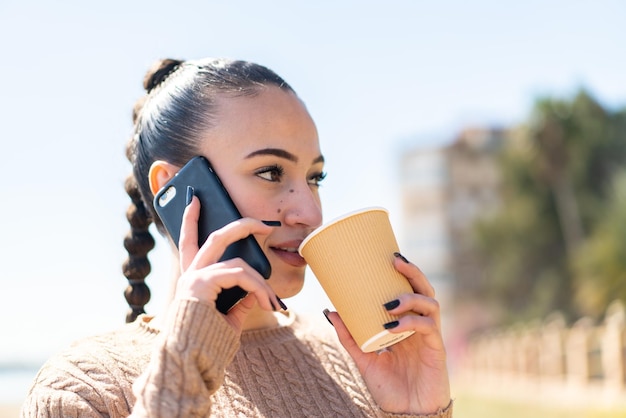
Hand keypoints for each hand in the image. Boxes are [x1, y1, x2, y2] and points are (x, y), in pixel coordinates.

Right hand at [174, 196, 280, 332]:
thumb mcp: (227, 318)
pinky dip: (258, 288)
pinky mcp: (201, 284)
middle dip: (241, 225)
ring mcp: (194, 277)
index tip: (195, 201)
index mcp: (193, 280)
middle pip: (215, 237)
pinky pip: (239, 275)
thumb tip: (254, 292)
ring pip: (236, 260)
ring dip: (261, 281)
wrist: (189, 363)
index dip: (191, 220)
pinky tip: (267, 304)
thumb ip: (238, 301)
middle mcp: (190, 275)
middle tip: (264, 224)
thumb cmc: (207, 345)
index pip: (189, 242)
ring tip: (273, 302)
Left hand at [325, 254, 450, 414]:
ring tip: (389, 302)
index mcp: (407, 324)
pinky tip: (394, 326)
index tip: (387, 256)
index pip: (409, 291)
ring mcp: (430, 337)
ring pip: (430, 304)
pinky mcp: (437, 349)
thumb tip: (330, 311)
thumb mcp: (364, 358)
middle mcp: (421, 326)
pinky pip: (428, 328)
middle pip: (424, 290)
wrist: (406, 415)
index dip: (403, 273)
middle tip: (394, 260)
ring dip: (410, 298)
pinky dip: (411, 322)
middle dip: (412, 272)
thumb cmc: (389, 388)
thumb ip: (349, 336)